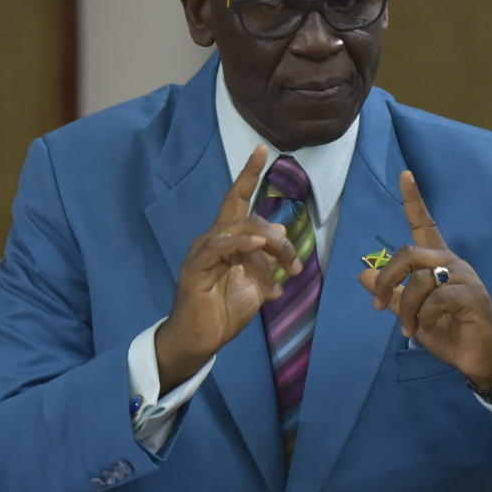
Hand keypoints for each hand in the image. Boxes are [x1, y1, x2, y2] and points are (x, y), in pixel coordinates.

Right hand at [156, 145, 301, 388]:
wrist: (200, 341)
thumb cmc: (224, 312)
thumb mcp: (256, 282)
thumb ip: (267, 258)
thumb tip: (283, 232)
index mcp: (226, 240)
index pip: (236, 199)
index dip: (248, 174)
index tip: (263, 150)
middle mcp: (211, 240)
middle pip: (248, 219)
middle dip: (278, 240)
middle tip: (296, 266)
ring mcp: (201, 253)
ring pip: (238, 232)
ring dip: (268, 249)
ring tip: (287, 268)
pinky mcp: (195, 269)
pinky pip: (219, 249)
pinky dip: (240, 245)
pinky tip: (256, 246)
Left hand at [358, 170, 491, 392]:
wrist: (479, 359)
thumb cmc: (448, 332)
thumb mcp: (411, 313)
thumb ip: (392, 293)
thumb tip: (362, 274)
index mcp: (438, 262)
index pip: (425, 224)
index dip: (414, 200)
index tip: (405, 174)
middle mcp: (452, 262)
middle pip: (409, 253)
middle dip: (387, 280)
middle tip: (379, 306)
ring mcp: (464, 278)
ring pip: (420, 280)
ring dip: (407, 309)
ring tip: (409, 330)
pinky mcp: (472, 296)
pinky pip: (437, 299)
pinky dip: (425, 316)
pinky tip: (428, 327)